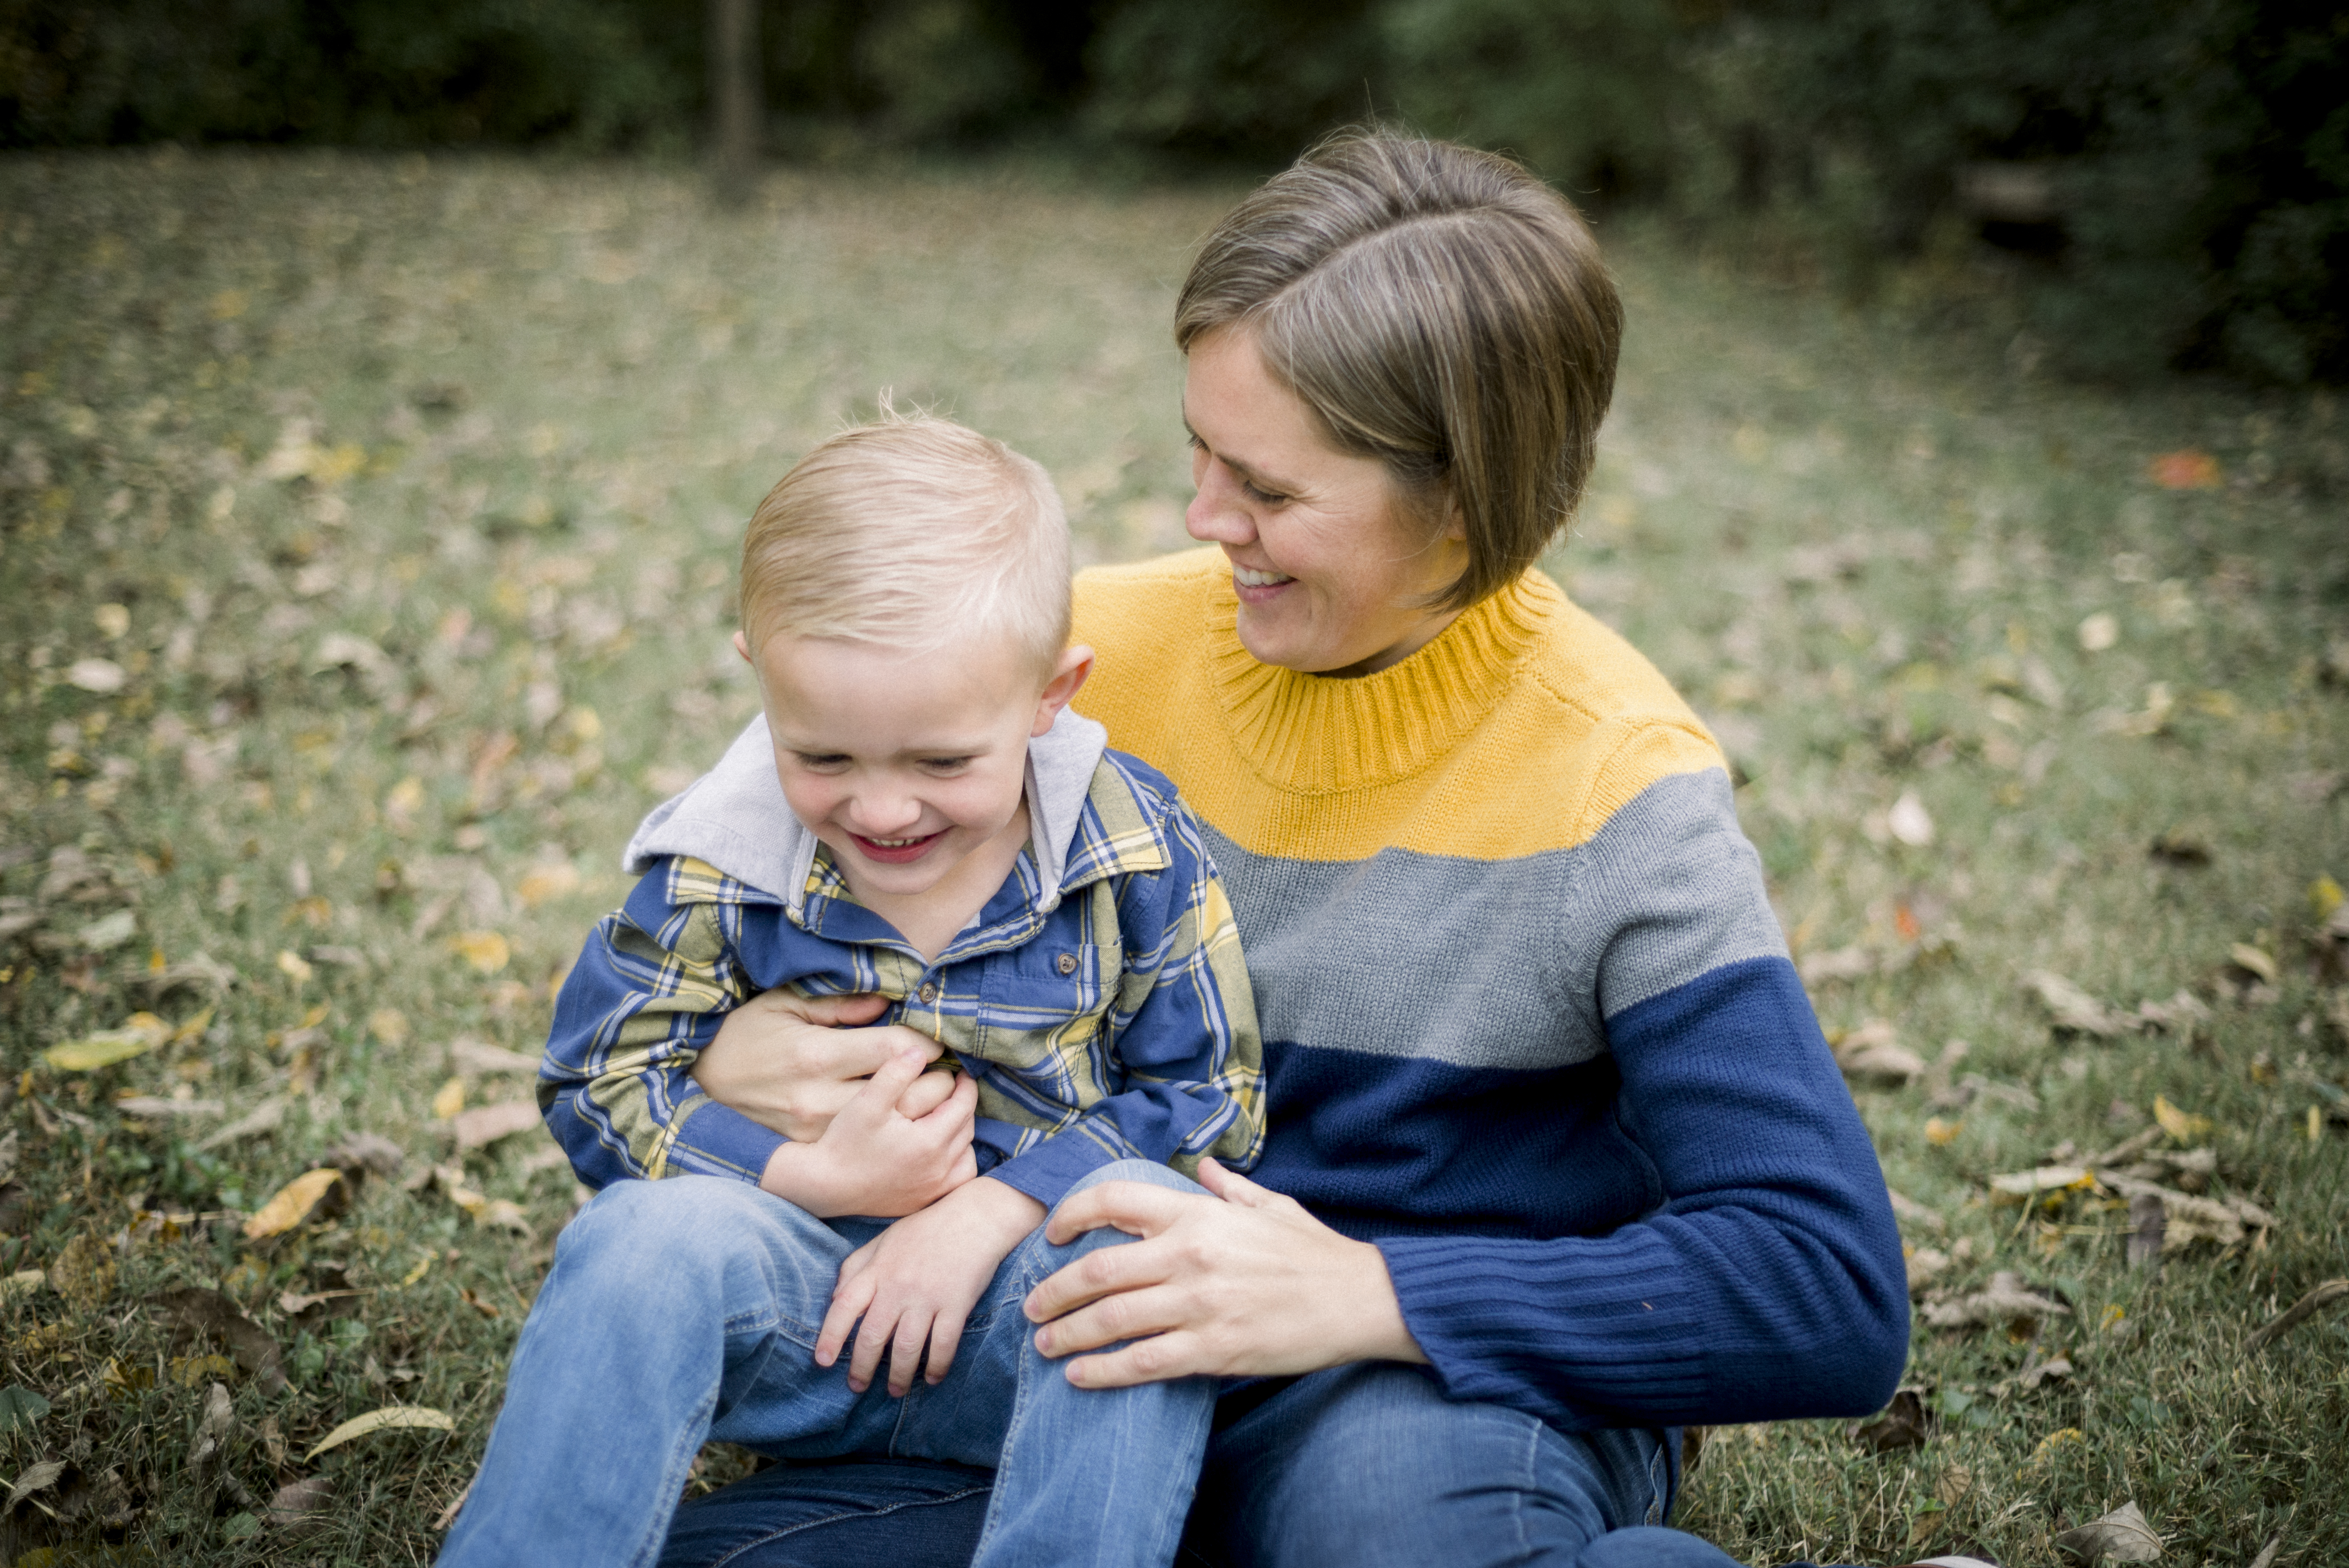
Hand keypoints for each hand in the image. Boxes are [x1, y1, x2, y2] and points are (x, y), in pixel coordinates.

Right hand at [695, 989, 953, 1139]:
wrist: (700, 1091)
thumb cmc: (745, 1039)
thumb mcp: (783, 1006)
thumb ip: (839, 1004)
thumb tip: (886, 1004)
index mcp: (816, 1056)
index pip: (896, 1050)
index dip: (926, 1043)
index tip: (934, 1039)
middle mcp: (820, 1100)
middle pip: (907, 1095)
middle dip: (936, 1080)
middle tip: (944, 1068)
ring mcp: (819, 1134)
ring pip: (897, 1128)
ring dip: (924, 1111)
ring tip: (930, 1092)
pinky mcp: (816, 1154)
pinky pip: (874, 1150)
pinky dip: (900, 1138)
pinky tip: (905, 1122)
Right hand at [760, 1048, 977, 1217]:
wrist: (824, 1186)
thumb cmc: (843, 1142)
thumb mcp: (867, 1101)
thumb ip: (896, 1072)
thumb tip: (920, 1052)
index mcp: (929, 1141)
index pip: (963, 1106)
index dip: (965, 1085)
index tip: (961, 1072)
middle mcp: (938, 1169)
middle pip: (967, 1129)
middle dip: (963, 1106)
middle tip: (954, 1089)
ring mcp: (932, 1189)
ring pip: (966, 1156)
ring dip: (962, 1135)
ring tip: (947, 1118)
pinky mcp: (924, 1202)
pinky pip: (957, 1180)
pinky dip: (957, 1163)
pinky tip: (942, 1152)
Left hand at [816, 1176, 1045, 1396]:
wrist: (976, 1216)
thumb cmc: (927, 1229)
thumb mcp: (884, 1240)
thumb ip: (856, 1266)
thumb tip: (834, 1298)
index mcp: (878, 1269)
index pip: (845, 1306)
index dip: (830, 1336)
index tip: (822, 1361)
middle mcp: (899, 1285)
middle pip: (873, 1335)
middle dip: (862, 1368)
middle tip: (857, 1387)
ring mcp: (928, 1296)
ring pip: (907, 1348)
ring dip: (899, 1376)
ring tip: (895, 1391)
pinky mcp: (957, 1304)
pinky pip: (943, 1345)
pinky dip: (937, 1367)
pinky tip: (933, 1378)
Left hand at [1021, 1159, 1427, 1388]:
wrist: (1360, 1299)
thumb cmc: (1313, 1251)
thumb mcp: (1270, 1204)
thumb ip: (1229, 1187)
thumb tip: (1205, 1167)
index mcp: (1198, 1214)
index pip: (1113, 1200)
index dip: (1071, 1214)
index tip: (1052, 1235)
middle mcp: (1189, 1255)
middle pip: (1097, 1271)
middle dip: (1052, 1292)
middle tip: (1030, 1308)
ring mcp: (1199, 1305)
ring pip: (1111, 1321)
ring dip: (1067, 1334)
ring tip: (1044, 1345)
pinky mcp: (1213, 1350)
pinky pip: (1142, 1363)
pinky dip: (1103, 1372)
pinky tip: (1079, 1376)